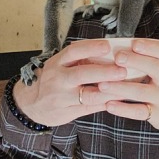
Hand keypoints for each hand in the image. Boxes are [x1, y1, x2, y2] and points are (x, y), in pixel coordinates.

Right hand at [13, 39, 127, 126]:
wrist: (32, 104)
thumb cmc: (55, 79)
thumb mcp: (61, 65)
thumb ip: (82, 59)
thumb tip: (113, 51)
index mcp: (57, 63)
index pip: (73, 51)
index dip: (91, 48)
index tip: (108, 46)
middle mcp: (58, 79)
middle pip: (81, 74)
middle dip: (103, 72)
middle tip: (123, 70)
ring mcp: (62, 98)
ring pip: (88, 95)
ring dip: (109, 92)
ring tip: (126, 87)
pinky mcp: (67, 113)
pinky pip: (89, 109)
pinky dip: (105, 104)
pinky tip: (119, 99)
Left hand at [90, 38, 158, 130]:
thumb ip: (147, 61)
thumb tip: (118, 49)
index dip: (149, 47)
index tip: (134, 43)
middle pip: (154, 67)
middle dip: (136, 61)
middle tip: (118, 57)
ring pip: (142, 91)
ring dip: (121, 87)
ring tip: (102, 84)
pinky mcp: (156, 114)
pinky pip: (138, 111)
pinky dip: (123, 109)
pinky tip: (109, 105)